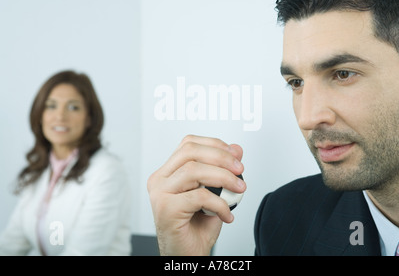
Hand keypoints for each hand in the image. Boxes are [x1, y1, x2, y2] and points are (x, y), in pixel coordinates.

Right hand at [147, 135, 245, 255]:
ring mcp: (160, 193)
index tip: (235, 155)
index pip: (188, 144)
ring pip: (193, 171)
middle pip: (190, 152)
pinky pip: (199, 196)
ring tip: (238, 189)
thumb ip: (223, 170)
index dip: (214, 144)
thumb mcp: (215, 193)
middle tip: (239, 169)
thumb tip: (237, 149)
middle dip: (221, 157)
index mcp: (167, 172)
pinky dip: (220, 204)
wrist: (188, 255)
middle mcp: (159, 180)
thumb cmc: (197, 227)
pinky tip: (227, 214)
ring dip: (223, 177)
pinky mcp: (166, 209)